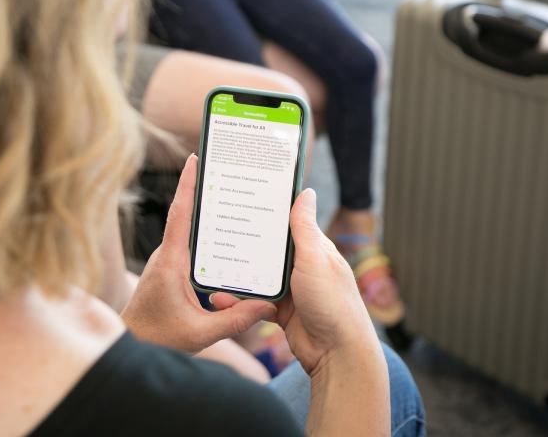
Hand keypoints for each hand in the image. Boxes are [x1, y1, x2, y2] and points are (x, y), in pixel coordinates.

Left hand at [121, 154, 276, 352]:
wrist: (131, 345)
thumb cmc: (158, 338)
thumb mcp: (200, 334)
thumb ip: (235, 320)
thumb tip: (267, 306)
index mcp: (171, 263)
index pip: (179, 216)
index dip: (187, 186)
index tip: (194, 160)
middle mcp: (167, 256)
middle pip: (187, 216)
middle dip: (204, 191)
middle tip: (226, 170)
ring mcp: (167, 261)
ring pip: (189, 232)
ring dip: (207, 214)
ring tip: (233, 197)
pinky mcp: (171, 269)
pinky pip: (190, 246)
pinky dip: (207, 237)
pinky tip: (227, 239)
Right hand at [211, 189, 378, 374]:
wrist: (336, 355)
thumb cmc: (333, 304)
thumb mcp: (315, 260)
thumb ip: (305, 228)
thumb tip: (306, 192)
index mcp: (315, 249)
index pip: (289, 222)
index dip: (269, 211)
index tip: (244, 198)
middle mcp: (302, 266)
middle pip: (268, 248)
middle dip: (245, 242)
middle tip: (217, 229)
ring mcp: (291, 289)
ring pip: (258, 275)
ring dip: (238, 273)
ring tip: (211, 266)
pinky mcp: (281, 311)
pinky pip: (255, 300)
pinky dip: (239, 300)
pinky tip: (221, 297)